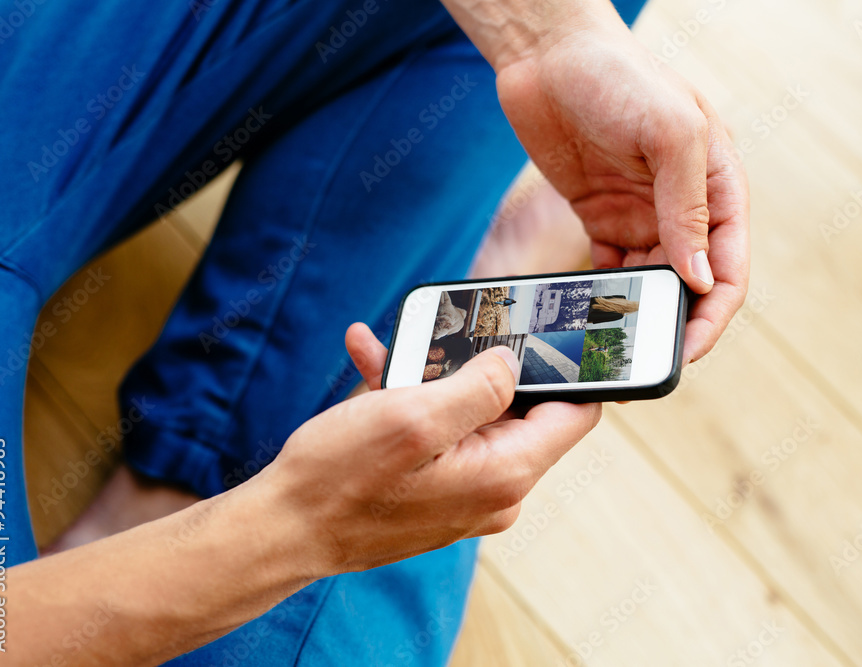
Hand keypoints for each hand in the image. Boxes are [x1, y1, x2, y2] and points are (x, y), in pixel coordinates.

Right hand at [258, 324, 600, 576]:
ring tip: (394, 348)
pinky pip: (445, 436)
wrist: (284, 530)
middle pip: (521, 410)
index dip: (568, 368)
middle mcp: (497, 491)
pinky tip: (377, 367)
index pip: (576, 413)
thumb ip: (480, 386)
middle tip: (446, 332)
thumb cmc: (340, 478)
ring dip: (438, 378)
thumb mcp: (413, 416)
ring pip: (474, 416)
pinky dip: (418, 402)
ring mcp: (468, 494)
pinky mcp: (440, 492)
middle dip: (482, 366)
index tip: (545, 330)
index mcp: (505, 473)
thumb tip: (514, 362)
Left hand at [495, 22, 749, 362]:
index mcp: (718, 185)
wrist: (546, 56)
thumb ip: (687, 205)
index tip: (687, 350)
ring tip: (612, 339)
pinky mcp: (601, 218)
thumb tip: (698, 277)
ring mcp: (641, 215)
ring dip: (638, 313)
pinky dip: (603, 294)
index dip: (714, 314)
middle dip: (675, 323)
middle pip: (691, 285)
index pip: (729, 266)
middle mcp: (684, 207)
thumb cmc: (619, 75)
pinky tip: (588, 312)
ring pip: (651, 283)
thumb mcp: (670, 132)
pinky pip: (610, 271)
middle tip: (645, 357)